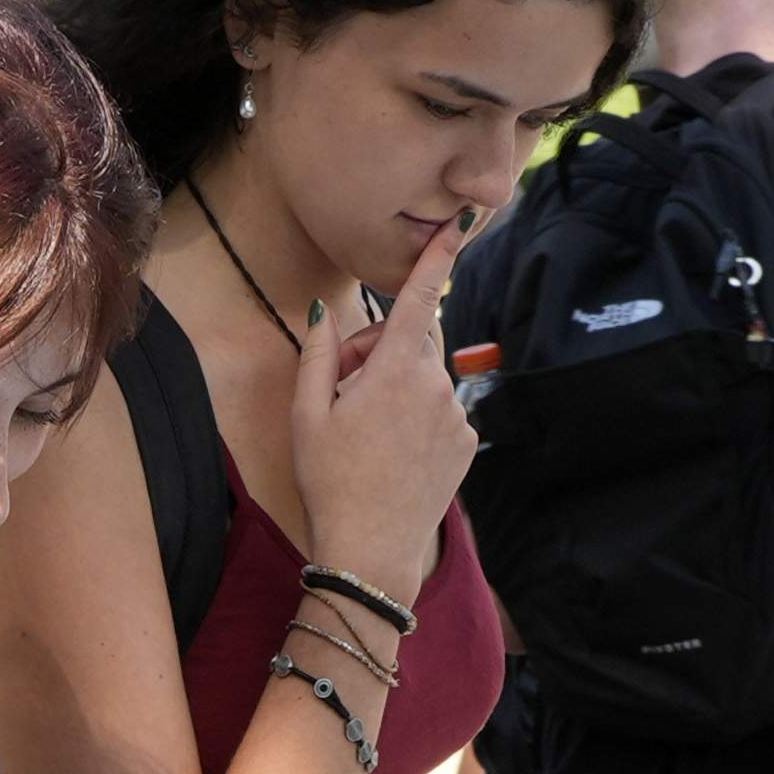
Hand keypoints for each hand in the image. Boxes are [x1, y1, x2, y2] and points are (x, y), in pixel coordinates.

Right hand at [285, 206, 481, 605]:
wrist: (371, 551)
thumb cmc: (331, 482)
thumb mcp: (308, 414)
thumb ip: (319, 354)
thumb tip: (325, 314)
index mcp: (396, 370)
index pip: (420, 296)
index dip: (438, 255)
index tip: (461, 222)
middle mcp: (436, 385)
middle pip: (411, 339)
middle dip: (379, 349)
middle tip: (343, 387)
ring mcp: (455, 416)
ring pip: (424, 377)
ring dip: (395, 387)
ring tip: (363, 430)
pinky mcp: (465, 442)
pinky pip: (439, 410)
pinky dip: (415, 417)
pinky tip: (390, 451)